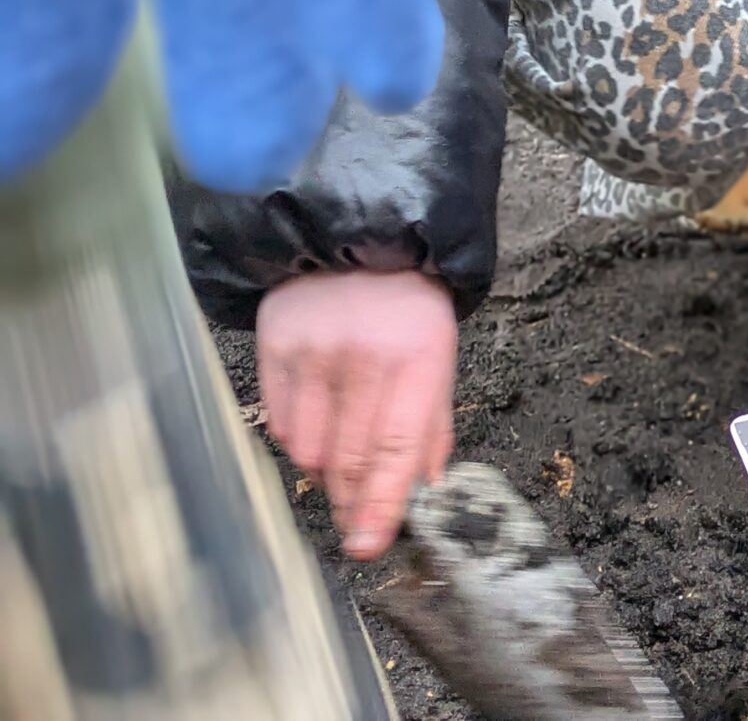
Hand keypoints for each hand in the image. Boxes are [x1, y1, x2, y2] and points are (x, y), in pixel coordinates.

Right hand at [258, 269, 457, 560]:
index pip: (396, 447)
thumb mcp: (439, 357)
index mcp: (418, 357)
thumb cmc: (409, 306)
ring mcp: (314, 352)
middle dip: (353, 503)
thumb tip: (423, 491)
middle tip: (357, 527)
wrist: (359, 236)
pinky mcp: (275, 348)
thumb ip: (431, 425)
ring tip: (341, 464)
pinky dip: (299, 441)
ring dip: (326, 474)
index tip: (370, 545)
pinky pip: (281, 425)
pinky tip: (318, 425)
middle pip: (349, 457)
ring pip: (310, 451)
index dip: (381, 504)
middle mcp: (363, 356)